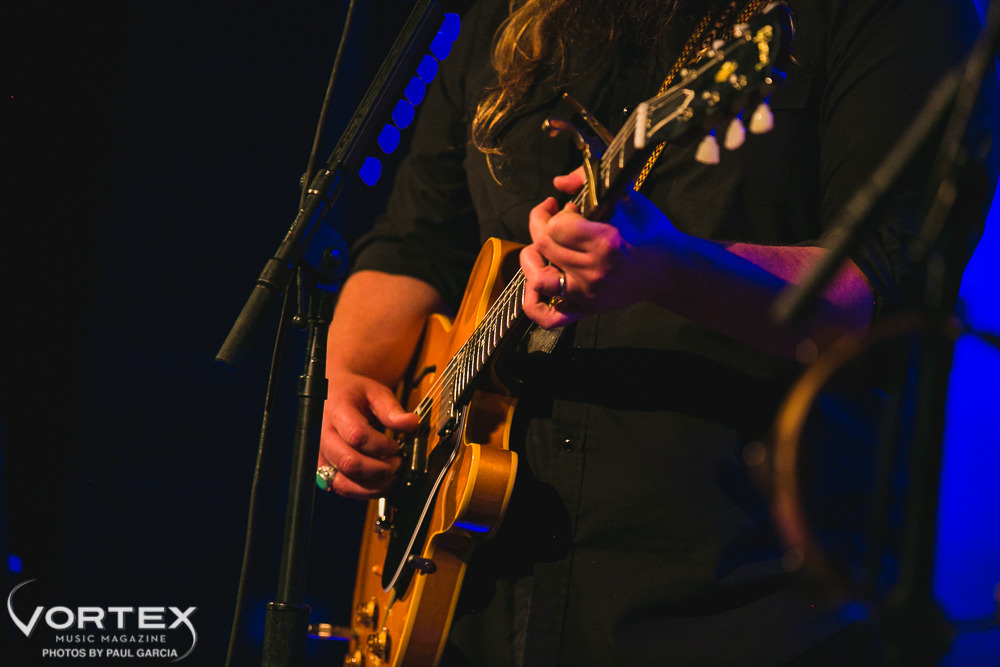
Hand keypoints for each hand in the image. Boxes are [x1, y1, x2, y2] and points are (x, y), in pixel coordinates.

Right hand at [318, 371, 418, 498]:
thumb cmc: (353, 394)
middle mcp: (322, 435)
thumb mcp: (375, 393)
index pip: (357, 435)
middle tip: (397, 463)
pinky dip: (364, 491)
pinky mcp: (323, 469)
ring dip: (373, 486)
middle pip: (350, 462)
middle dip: (380, 469)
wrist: (331, 397)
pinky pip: (342, 489)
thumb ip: (392, 409)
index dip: (382, 446)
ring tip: (391, 475)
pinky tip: (379, 482)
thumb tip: (411, 423)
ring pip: (344, 482)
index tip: (396, 446)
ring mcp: (321, 455)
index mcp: (336, 411)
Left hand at [520, 168, 681, 327]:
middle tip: (551, 218)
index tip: (565, 207)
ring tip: (539, 249)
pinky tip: (536, 285)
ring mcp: (587, 294)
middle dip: (540, 224)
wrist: (669, 270)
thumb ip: (589, 181)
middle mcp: (592, 271)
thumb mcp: (626, 198)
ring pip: (538, 280)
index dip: (553, 212)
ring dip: (531, 260)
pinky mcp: (586, 309)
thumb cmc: (650, 232)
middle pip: (543, 245)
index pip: (556, 226)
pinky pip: (548, 317)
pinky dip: (534, 303)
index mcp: (604, 242)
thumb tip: (559, 182)